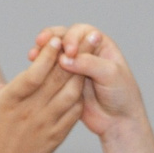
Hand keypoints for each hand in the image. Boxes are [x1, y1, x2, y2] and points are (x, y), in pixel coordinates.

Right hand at [0, 37, 83, 152]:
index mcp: (9, 102)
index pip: (35, 72)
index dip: (48, 54)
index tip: (55, 41)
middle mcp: (31, 111)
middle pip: (58, 77)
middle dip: (72, 55)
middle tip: (80, 39)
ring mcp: (47, 123)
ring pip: (72, 91)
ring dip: (79, 73)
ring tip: (83, 58)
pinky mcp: (58, 134)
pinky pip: (75, 109)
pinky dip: (80, 94)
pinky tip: (80, 84)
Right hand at [37, 24, 144, 139]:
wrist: (118, 121)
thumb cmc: (122, 94)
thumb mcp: (110, 75)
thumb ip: (89, 63)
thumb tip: (64, 59)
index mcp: (99, 45)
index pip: (80, 32)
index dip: (71, 37)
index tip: (69, 52)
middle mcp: (85, 53)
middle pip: (63, 39)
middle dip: (50, 40)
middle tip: (40, 44)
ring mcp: (73, 69)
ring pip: (54, 56)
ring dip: (42, 54)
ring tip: (31, 57)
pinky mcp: (63, 84)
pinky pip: (49, 73)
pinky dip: (40, 71)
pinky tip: (33, 74)